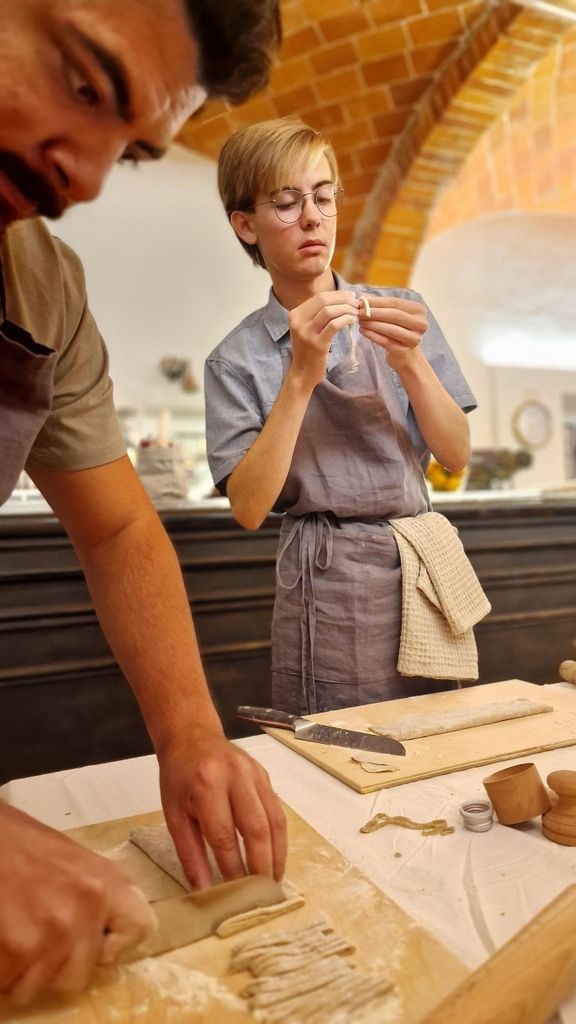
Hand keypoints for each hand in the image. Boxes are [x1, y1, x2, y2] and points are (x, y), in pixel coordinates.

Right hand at [0, 804, 152, 1004]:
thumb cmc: (21, 844)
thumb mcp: (74, 860)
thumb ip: (94, 897)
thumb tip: (104, 939)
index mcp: (105, 882)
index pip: (140, 929)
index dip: (113, 944)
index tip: (94, 942)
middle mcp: (84, 910)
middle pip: (79, 976)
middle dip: (54, 967)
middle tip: (35, 937)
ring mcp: (51, 935)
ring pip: (37, 986)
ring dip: (21, 970)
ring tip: (13, 933)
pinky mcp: (17, 951)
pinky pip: (8, 984)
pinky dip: (0, 971)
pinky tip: (0, 939)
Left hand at [157, 730, 286, 888]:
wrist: (192, 736)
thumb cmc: (178, 777)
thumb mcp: (174, 815)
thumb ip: (190, 853)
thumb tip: (205, 890)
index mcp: (206, 784)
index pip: (224, 835)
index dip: (233, 868)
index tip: (236, 895)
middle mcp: (235, 776)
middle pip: (256, 828)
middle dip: (262, 865)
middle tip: (264, 894)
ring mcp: (254, 773)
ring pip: (274, 819)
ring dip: (277, 854)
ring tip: (274, 881)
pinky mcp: (265, 775)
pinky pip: (277, 810)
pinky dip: (279, 837)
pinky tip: (275, 857)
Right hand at [287, 290, 359, 387]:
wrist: (303, 373)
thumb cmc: (309, 350)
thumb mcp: (308, 328)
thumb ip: (319, 313)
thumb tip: (343, 297)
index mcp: (295, 314)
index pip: (319, 297)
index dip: (337, 294)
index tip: (350, 296)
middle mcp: (298, 321)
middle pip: (324, 301)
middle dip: (343, 299)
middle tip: (356, 303)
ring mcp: (306, 333)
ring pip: (329, 311)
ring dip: (346, 309)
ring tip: (355, 313)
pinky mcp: (317, 344)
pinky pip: (334, 325)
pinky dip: (346, 320)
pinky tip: (352, 321)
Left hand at [359, 295, 427, 370]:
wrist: (405, 354)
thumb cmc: (398, 330)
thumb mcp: (392, 315)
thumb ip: (381, 305)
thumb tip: (363, 297)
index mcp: (419, 311)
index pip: (395, 303)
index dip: (377, 301)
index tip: (362, 301)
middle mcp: (420, 324)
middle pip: (394, 315)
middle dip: (374, 312)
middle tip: (359, 312)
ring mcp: (414, 339)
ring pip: (390, 329)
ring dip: (372, 324)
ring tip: (360, 321)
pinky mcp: (404, 351)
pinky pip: (385, 341)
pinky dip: (372, 335)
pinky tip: (363, 331)